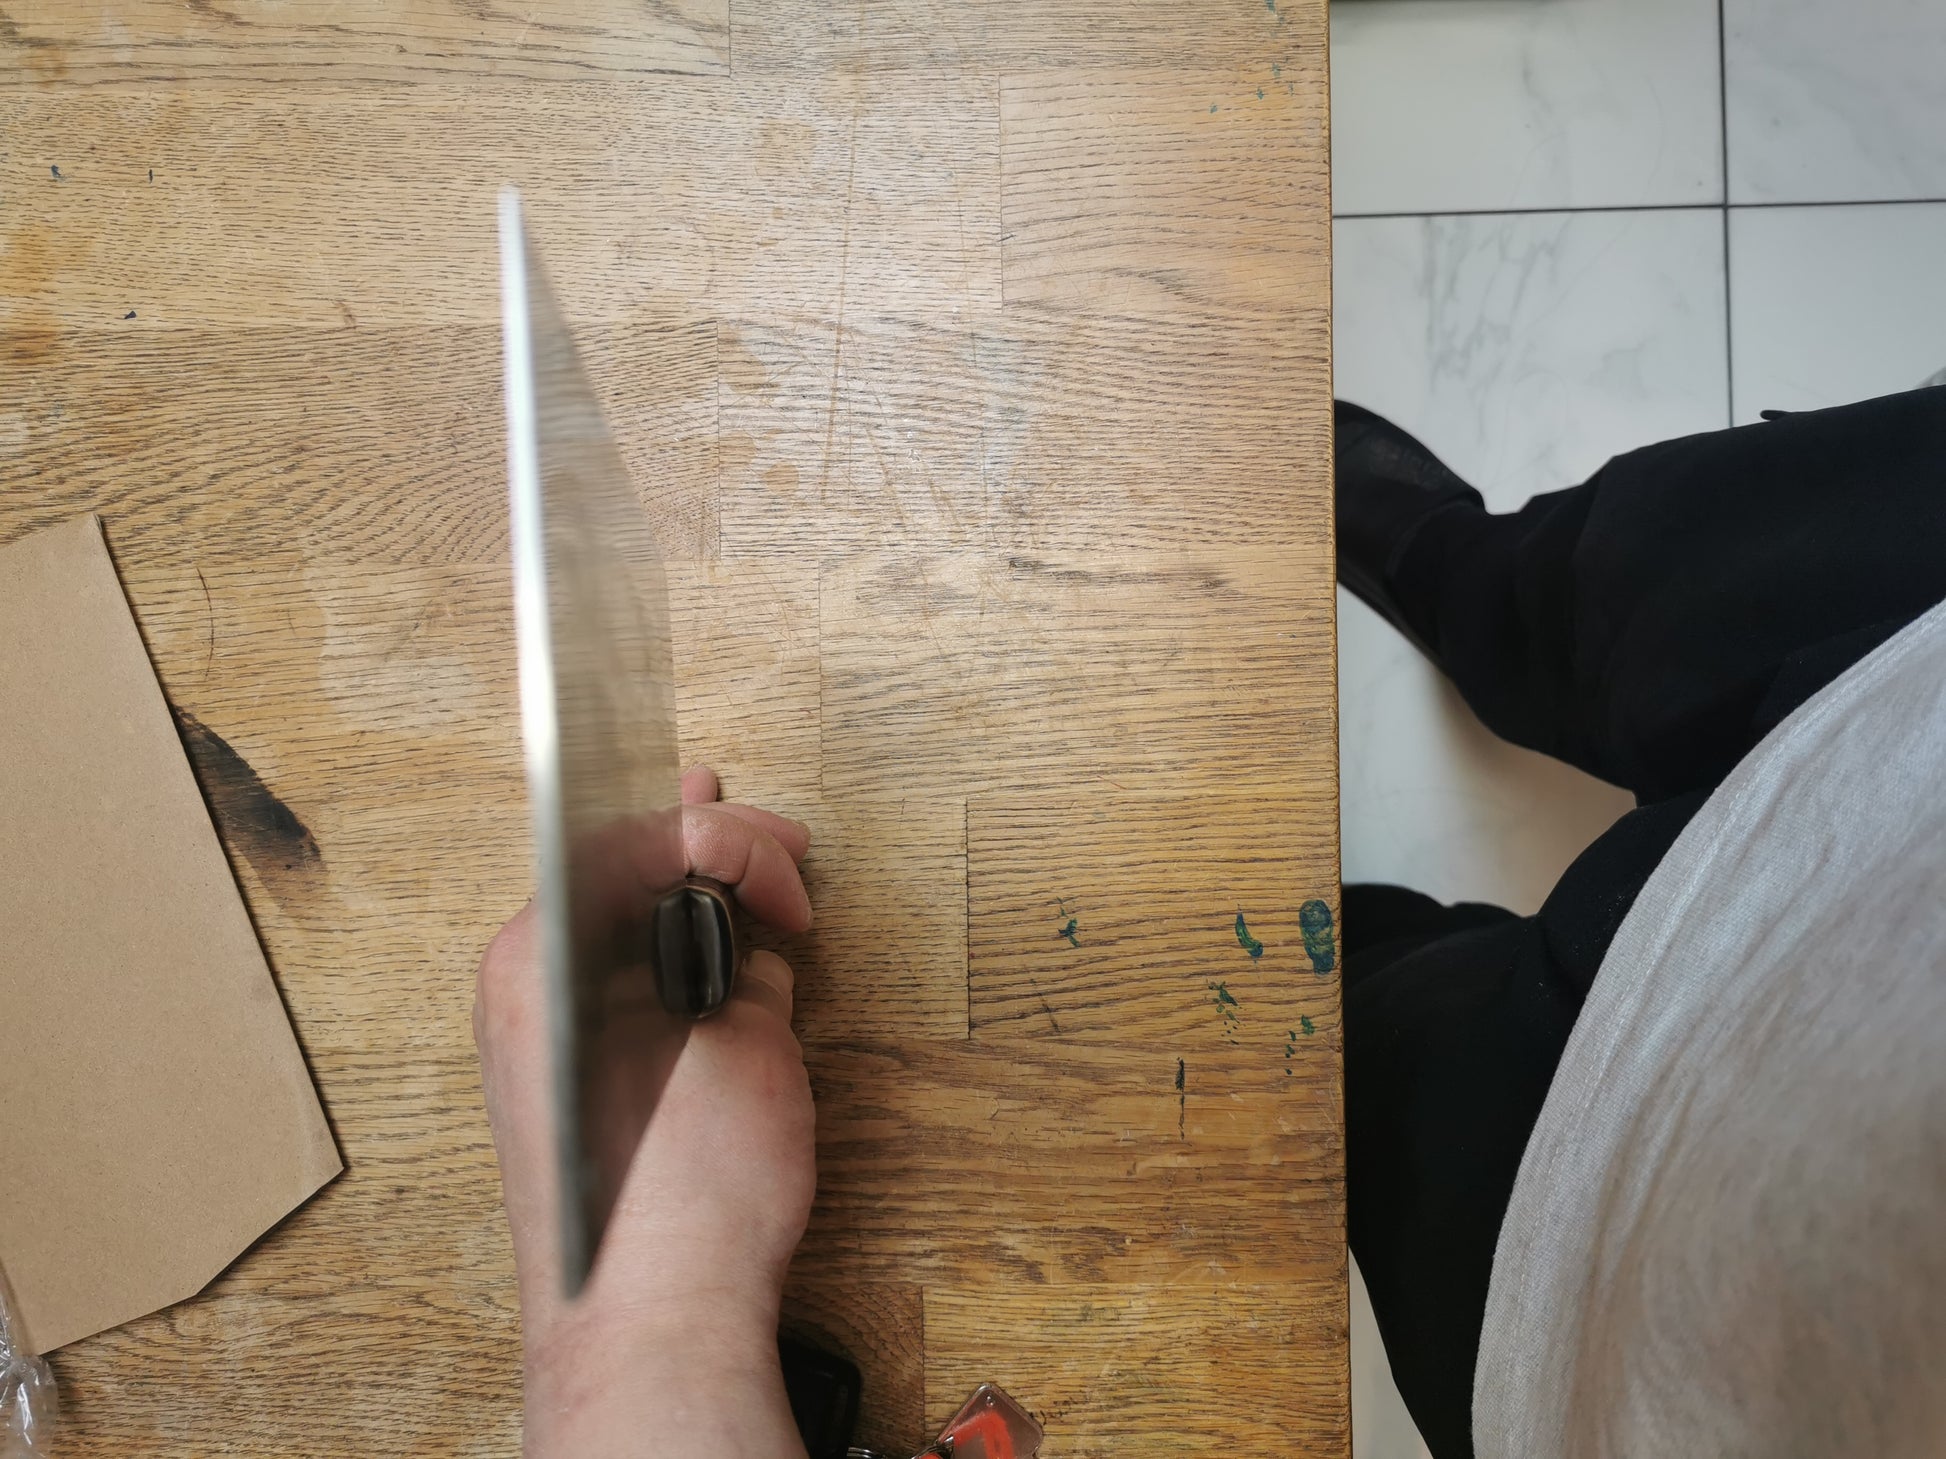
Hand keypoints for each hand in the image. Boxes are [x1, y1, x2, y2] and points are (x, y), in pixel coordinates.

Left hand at [475, 767, 816, 1458]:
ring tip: (734, 866)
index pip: (639, 842)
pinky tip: (703, 957)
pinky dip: (658, 965)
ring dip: (679, 898)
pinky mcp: (554, 1088)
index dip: (734, 845)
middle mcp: (520, 991)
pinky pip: (604, 992)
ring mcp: (530, 1042)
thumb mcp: (750, 1048)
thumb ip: (751, 980)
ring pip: (606, 932)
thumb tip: (755, 963)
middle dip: (702, 849)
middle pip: (610, 874)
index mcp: (545, 957)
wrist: (647, 1318)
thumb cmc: (683, 1194)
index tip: (790, 883)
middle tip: (774, 843)